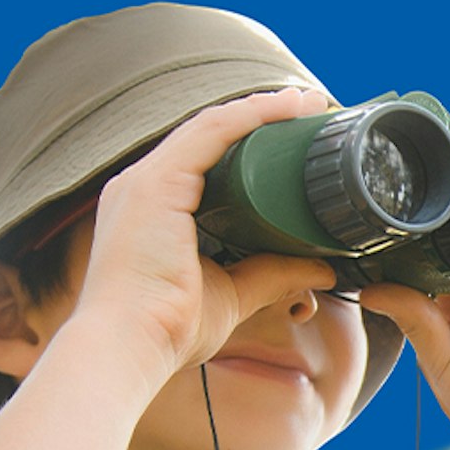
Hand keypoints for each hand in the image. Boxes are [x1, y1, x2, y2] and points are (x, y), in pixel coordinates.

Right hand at [71, 88, 346, 387]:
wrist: (129, 347)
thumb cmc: (166, 330)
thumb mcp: (232, 294)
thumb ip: (271, 276)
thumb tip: (321, 271)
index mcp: (152, 208)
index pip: (204, 159)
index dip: (249, 140)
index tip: (293, 133)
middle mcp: (142, 186)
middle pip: (209, 136)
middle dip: (260, 118)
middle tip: (310, 108)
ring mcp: (145, 181)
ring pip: (212, 126)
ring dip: (262, 109)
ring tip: (306, 102)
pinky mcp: (156, 184)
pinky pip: (211, 132)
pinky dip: (250, 116)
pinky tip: (284, 107)